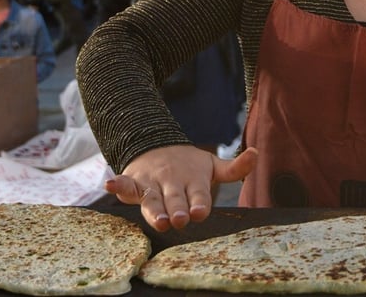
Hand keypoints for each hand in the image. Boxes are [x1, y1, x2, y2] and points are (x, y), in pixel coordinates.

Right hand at [105, 145, 257, 230]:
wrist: (157, 145)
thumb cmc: (189, 164)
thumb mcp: (212, 165)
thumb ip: (234, 168)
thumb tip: (257, 153)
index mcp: (193, 180)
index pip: (198, 194)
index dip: (199, 202)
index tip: (199, 212)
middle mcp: (172, 181)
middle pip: (175, 199)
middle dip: (176, 209)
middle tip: (179, 220)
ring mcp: (152, 181)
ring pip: (152, 198)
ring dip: (154, 208)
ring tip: (158, 219)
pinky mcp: (133, 181)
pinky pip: (124, 183)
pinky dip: (117, 184)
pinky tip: (109, 185)